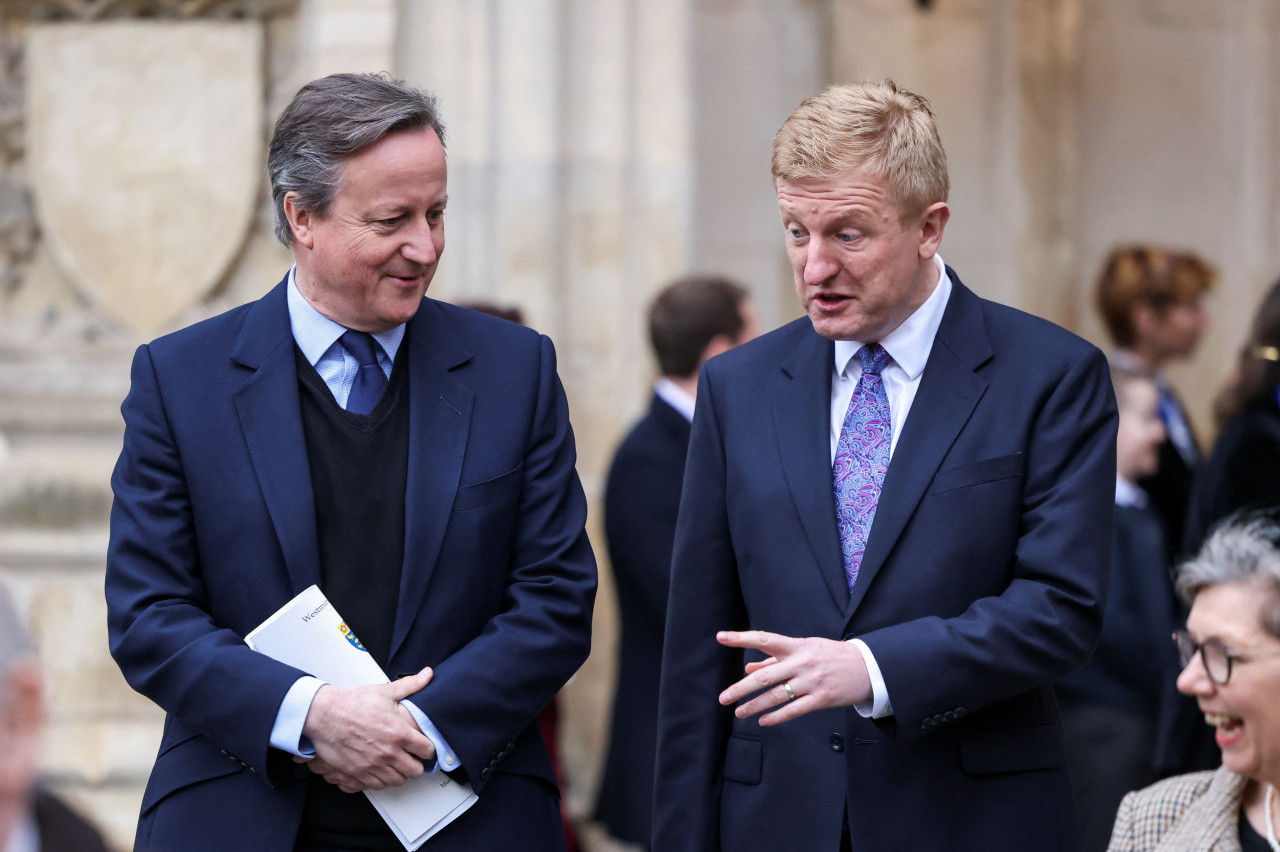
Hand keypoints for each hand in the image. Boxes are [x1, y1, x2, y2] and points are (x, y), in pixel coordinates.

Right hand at [300, 667, 436, 790]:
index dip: (429, 749)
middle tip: (412, 757)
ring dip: (400, 773)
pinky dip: (382, 779)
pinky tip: (381, 769)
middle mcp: (388, 752)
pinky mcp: (358, 773)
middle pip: (415, 770)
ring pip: (398, 781)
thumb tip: (427, 674)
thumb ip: (411, 685)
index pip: (427, 750)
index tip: (425, 747)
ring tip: (397, 763)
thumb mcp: (385, 691)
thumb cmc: (352, 703)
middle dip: (417, 764)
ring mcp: (373, 765)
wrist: (323, 714)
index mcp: (399, 733)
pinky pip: (378, 785)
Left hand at [716, 631, 871, 725]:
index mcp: (796, 646)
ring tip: (739, 712)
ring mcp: (812, 681)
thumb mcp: (805, 649)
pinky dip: (776, 717)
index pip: (764, 639)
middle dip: (741, 688)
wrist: (868, 667)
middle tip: (724, 698)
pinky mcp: (822, 699)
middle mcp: (802, 662)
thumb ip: (775, 659)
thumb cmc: (831, 656)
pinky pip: (794, 710)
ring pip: (776, 696)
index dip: (741, 638)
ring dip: (755, 706)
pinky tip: (763, 721)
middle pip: (765, 676)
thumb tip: (748, 668)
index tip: (721, 637)